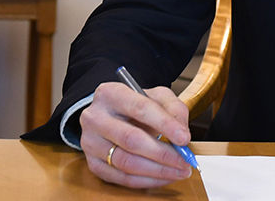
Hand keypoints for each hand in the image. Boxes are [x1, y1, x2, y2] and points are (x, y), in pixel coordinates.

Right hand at [77, 81, 194, 188]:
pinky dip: (147, 181)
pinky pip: (121, 178)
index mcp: (110, 94)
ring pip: (126, 162)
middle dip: (163, 154)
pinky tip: (163, 177)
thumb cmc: (136, 107)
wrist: (112, 117)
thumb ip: (173, 109)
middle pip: (131, 139)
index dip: (165, 125)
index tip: (184, 138)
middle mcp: (95, 117)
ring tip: (178, 171)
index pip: (139, 109)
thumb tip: (182, 134)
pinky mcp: (93, 163)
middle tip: (184, 161)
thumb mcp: (156, 97)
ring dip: (157, 171)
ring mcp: (90, 142)